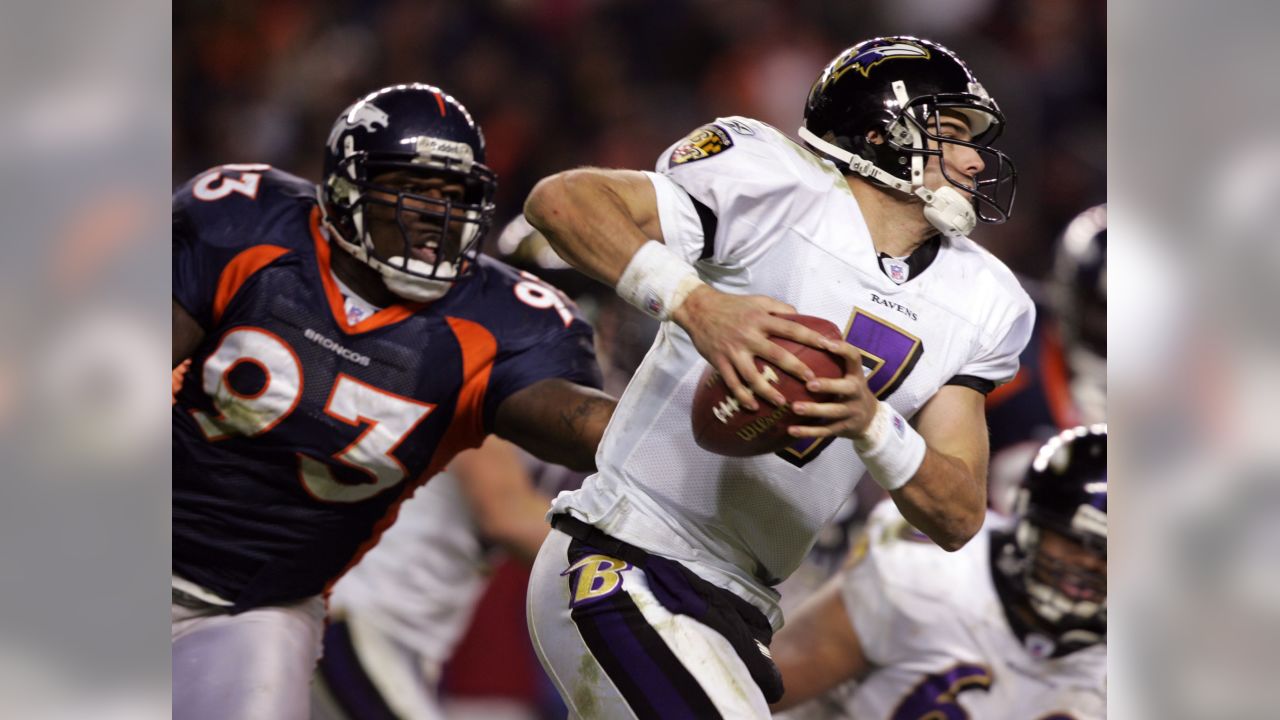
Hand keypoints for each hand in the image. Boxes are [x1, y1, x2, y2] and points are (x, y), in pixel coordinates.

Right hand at [671, 285, 832, 411]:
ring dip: (768, 391)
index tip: (830, 346)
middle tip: (812, 381)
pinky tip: (753, 407)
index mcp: (761, 319)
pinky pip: (732, 383)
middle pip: (777, 355)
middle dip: (796, 369)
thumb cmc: (731, 304)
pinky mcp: (719, 361)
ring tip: (782, 403)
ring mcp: (733, 350)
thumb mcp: (757, 300)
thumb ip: (779, 308)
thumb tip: (799, 316)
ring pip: (753, 376)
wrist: (697, 308)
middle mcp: (749, 335)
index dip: (812, 337)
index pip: (792, 328)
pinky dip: (742, 397)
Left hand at [785, 339, 878, 439]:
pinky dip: (808, 432)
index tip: (825, 343)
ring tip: (795, 407)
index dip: (842, 349)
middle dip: (829, 386)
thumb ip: (832, 360)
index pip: (854, 357)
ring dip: (814, 410)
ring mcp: (851, 411)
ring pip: (833, 412)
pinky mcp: (843, 428)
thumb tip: (802, 334)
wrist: (871, 419)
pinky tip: (791, 430)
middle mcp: (857, 392)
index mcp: (856, 374)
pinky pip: (825, 431)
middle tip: (809, 384)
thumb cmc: (849, 388)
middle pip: (847, 388)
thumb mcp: (848, 373)